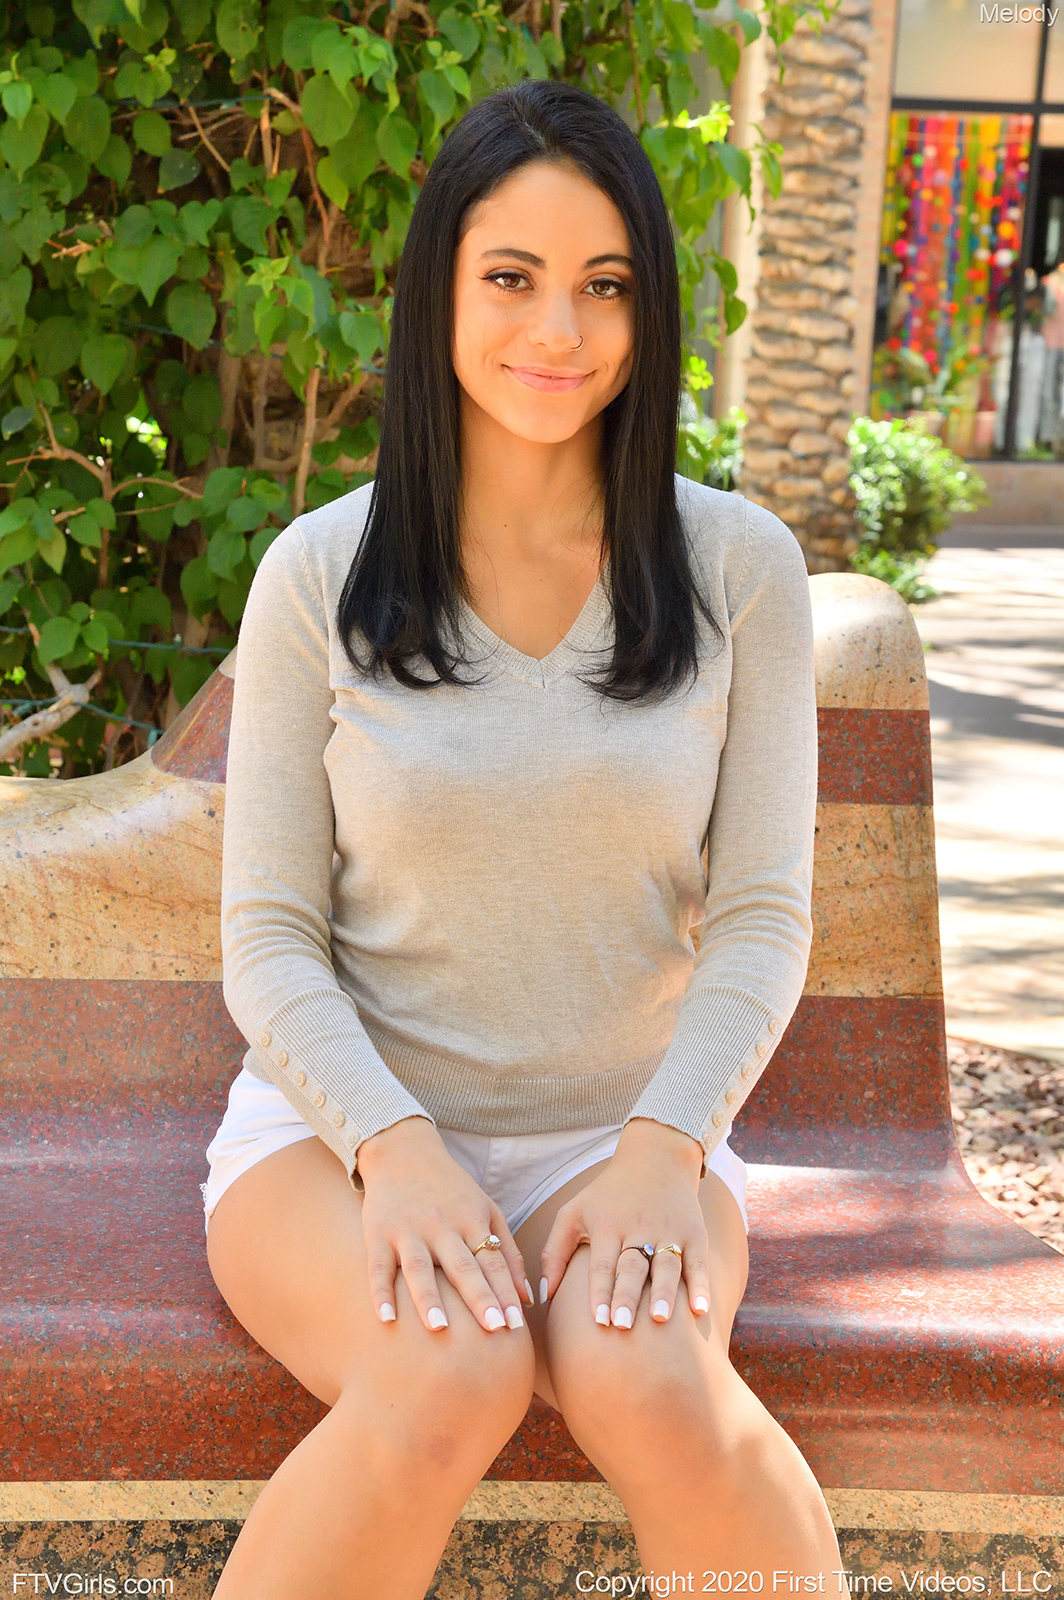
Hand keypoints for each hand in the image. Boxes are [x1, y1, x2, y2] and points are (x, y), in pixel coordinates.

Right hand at [357, 1116, 533, 1332]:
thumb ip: (507, 1252)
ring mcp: (408, 1230)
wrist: (402, 1152)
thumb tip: (526, 1298)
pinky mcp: (379, 1234)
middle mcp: (441, 1226)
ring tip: (440, 1328)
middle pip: (462, 1266)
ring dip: (429, 1299)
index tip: (516, 1324)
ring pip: (419, 1268)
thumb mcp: (486, 1209)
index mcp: (471, 1220)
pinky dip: (380, 1292)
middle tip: (493, 1328)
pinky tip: (386, 1318)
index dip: (505, 1292)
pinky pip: (379, 1267)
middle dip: (479, 1297)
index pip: (492, 1261)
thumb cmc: (451, 1189)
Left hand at [539, 1118, 710, 1327]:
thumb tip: (543, 1294)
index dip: (600, 1291)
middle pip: (632, 1266)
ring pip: (665, 1265)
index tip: (598, 1321)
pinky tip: (700, 1310)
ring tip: (660, 1319)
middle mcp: (639, 1228)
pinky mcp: (694, 1234)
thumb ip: (554, 1252)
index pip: (602, 1263)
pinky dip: (700, 1285)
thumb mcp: (574, 1212)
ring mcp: (669, 1231)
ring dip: (663, 1293)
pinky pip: (698, 1263)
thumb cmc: (607, 1194)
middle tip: (623, 1326)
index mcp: (608, 1225)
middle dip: (627, 1296)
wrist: (656, 1159)